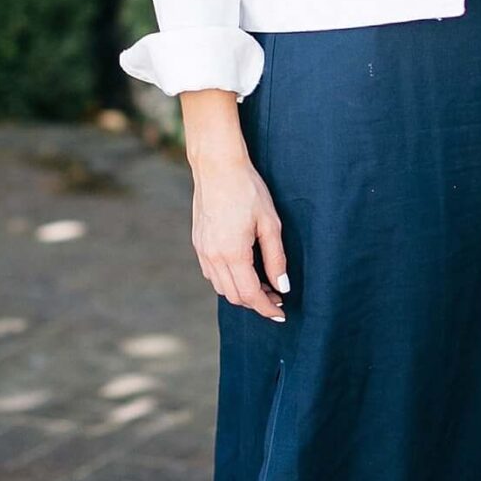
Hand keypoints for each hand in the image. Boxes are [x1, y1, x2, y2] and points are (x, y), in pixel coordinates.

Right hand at [191, 152, 289, 321]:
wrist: (217, 167)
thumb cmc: (248, 190)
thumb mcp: (270, 223)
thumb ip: (276, 258)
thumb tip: (282, 286)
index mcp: (233, 253)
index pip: (250, 295)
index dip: (267, 308)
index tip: (281, 314)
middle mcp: (213, 257)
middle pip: (234, 296)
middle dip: (256, 302)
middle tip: (276, 296)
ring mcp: (202, 251)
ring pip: (221, 288)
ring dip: (241, 293)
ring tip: (262, 284)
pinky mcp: (198, 243)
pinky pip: (212, 274)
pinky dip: (228, 280)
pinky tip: (243, 270)